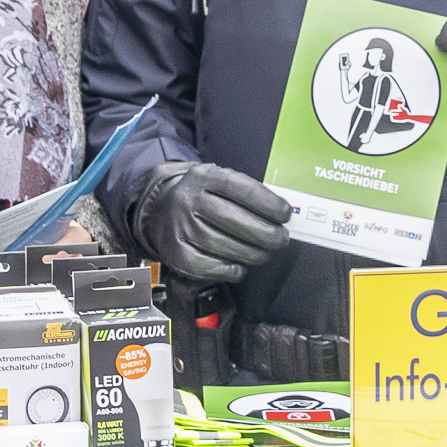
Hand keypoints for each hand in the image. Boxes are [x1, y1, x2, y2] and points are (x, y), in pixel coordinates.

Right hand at [133, 162, 292, 282]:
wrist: (161, 208)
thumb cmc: (204, 197)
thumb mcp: (220, 183)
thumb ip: (248, 194)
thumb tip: (281, 215)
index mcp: (204, 176)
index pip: (242, 189)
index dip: (268, 204)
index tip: (285, 215)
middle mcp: (188, 200)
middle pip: (233, 219)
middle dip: (265, 234)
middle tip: (281, 239)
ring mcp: (179, 227)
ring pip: (223, 245)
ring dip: (252, 254)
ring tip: (265, 254)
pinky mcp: (175, 252)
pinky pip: (207, 267)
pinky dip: (229, 270)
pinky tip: (240, 267)